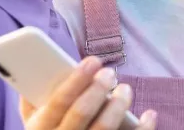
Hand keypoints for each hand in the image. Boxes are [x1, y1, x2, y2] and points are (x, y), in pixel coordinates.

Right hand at [20, 56, 156, 129]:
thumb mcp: (35, 124)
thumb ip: (34, 101)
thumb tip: (35, 66)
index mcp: (41, 129)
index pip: (58, 102)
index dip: (76, 80)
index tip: (92, 60)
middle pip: (81, 113)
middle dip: (98, 89)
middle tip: (110, 73)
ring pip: (104, 128)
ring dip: (119, 104)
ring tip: (125, 89)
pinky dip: (144, 128)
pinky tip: (149, 115)